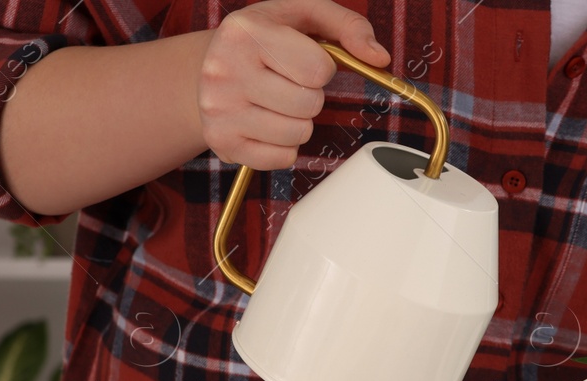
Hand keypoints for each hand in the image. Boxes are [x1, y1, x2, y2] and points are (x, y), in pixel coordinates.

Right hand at [199, 0, 388, 169]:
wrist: (206, 65)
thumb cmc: (265, 39)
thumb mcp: (303, 16)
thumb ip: (348, 26)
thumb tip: (380, 57)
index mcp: (245, 32)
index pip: (317, 69)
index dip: (321, 67)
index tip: (301, 60)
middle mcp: (224, 69)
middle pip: (309, 104)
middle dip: (310, 95)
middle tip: (287, 82)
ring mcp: (219, 109)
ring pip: (298, 134)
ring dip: (299, 121)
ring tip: (275, 101)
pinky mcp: (222, 142)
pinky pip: (283, 157)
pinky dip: (284, 145)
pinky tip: (264, 122)